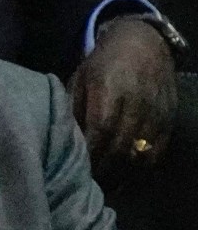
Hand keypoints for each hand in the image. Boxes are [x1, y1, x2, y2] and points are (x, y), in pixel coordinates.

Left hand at [69, 17, 175, 174]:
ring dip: (121, 174)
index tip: (75, 171)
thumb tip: (61, 142)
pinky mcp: (169, 119)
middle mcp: (137, 104)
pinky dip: (140, 167)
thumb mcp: (79, 80)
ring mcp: (156, 113)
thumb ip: (72, 109)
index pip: (100, 132)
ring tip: (104, 185)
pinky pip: (157, 152)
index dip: (89, 155)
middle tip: (87, 185)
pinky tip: (125, 174)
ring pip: (139, 154)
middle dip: (102, 170)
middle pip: (120, 148)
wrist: (144, 44)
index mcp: (110, 92)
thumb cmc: (103, 63)